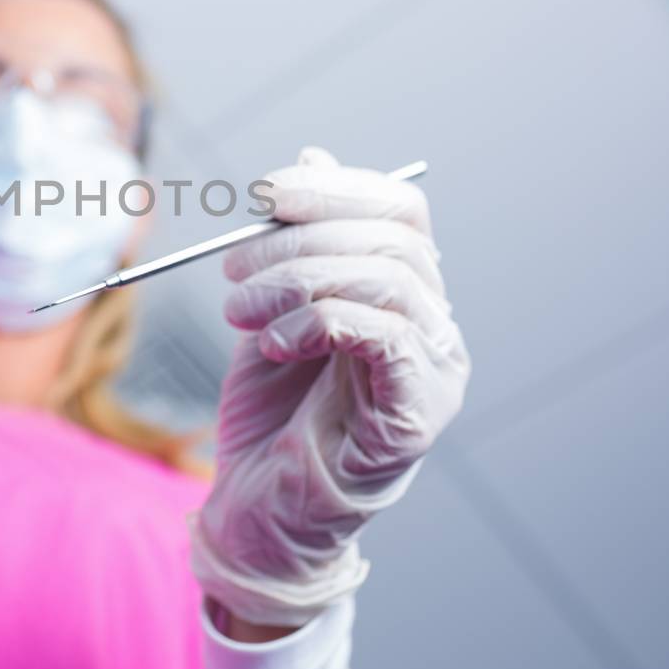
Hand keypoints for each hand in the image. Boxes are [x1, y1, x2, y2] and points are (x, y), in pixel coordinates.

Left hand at [191, 147, 469, 628]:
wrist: (257, 514)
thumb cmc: (270, 415)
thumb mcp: (272, 307)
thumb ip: (298, 240)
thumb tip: (314, 154)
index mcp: (403, 294)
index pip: (400, 210)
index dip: (336, 188)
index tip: (265, 192)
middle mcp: (433, 327)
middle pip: (393, 237)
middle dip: (301, 237)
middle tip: (232, 267)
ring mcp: (435, 372)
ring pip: (389, 279)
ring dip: (299, 279)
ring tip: (238, 310)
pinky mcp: (419, 415)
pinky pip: (384, 335)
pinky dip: (318, 321)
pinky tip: (272, 343)